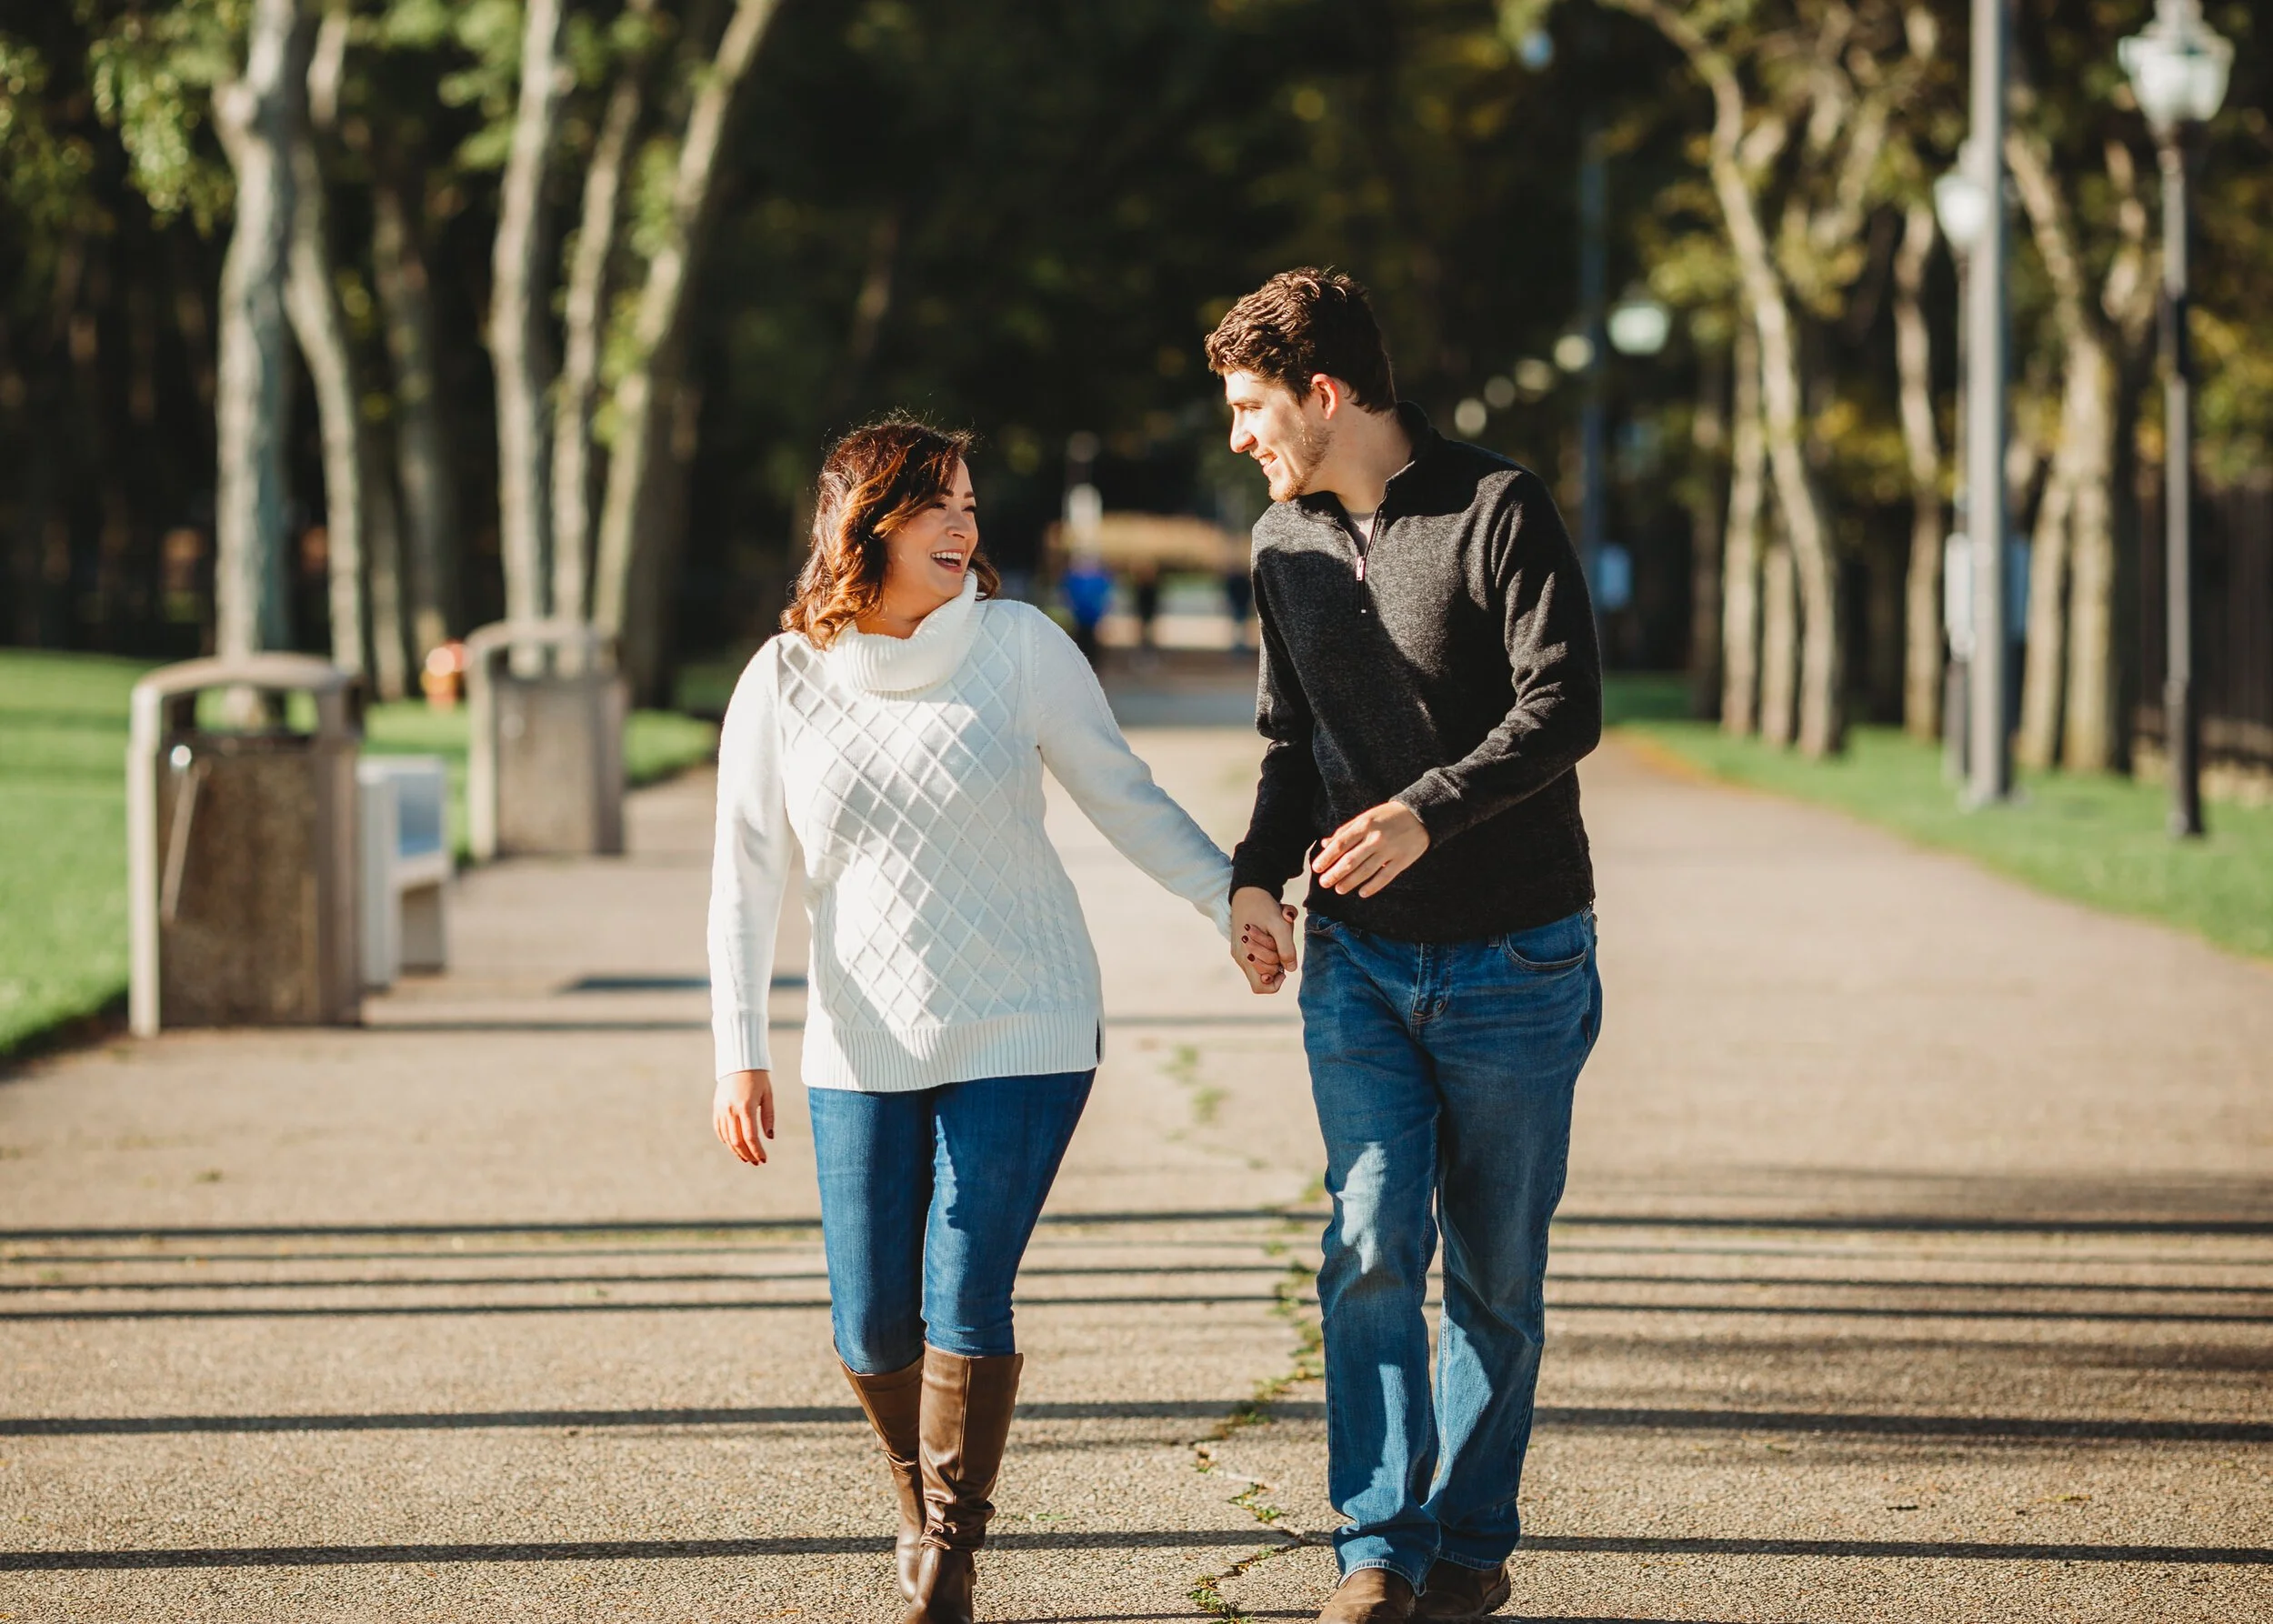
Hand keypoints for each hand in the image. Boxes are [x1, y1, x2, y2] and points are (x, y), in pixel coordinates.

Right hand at [713, 1070, 775, 1165]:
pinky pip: (719, 1129)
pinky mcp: (716, 1107)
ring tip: (746, 1157)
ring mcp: (721, 1109)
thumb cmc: (758, 1077)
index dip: (757, 1151)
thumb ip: (768, 1117)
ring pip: (726, 1138)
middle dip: (747, 1154)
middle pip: (737, 1141)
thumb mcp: (767, 1095)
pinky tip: (734, 1145)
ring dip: (736, 1150)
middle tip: (756, 1162)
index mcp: (746, 1106)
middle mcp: (731, 1110)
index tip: (764, 1159)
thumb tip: (769, 1138)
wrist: (739, 1061)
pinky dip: (726, 1140)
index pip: (750, 1137)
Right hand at [1230, 885, 1297, 993]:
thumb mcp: (1279, 925)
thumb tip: (1290, 969)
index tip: (1283, 965)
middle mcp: (1241, 958)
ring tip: (1274, 936)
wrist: (1248, 891)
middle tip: (1279, 942)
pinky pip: (1259, 956)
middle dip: (1276, 962)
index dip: (1276, 982)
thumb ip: (1287, 948)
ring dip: (1273, 953)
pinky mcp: (1243, 946)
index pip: (1261, 987)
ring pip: (1262, 966)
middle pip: (1265, 976)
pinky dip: (1269, 947)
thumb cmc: (1263, 907)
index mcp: (1246, 957)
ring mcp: (1241, 952)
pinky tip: (1270, 934)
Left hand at [1313, 801, 1430, 896]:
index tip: (1316, 868)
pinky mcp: (1402, 860)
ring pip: (1365, 871)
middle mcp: (1376, 838)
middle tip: (1324, 883)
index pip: (1341, 844)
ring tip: (1338, 889)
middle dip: (1334, 873)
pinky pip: (1384, 877)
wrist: (1421, 815)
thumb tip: (1325, 844)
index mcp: (1365, 825)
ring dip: (1350, 882)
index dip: (1327, 858)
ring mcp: (1390, 850)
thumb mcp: (1366, 817)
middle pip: (1350, 860)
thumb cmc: (1388, 816)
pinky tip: (1361, 893)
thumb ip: (1346, 831)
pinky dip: (1372, 886)